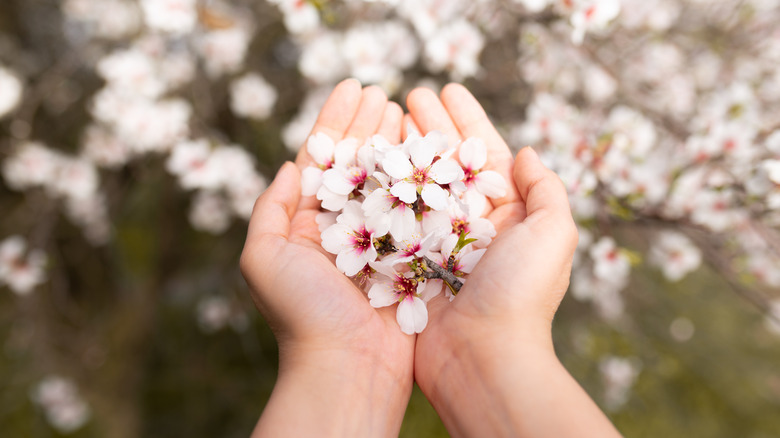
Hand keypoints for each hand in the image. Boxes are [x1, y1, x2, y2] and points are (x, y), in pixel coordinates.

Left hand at [240, 79, 413, 436]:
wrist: (347, 366)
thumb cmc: (300, 314)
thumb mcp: (263, 257)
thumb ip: (270, 208)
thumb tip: (288, 165)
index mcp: (309, 222)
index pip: (324, 159)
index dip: (336, 121)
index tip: (352, 88)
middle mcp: (345, 226)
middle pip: (359, 162)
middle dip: (369, 124)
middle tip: (382, 92)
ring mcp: (380, 239)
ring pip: (390, 179)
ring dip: (396, 142)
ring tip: (405, 108)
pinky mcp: (411, 254)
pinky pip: (418, 209)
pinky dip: (423, 177)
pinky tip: (429, 148)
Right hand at [407, 84, 618, 436]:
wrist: (482, 357)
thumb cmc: (520, 295)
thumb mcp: (553, 234)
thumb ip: (546, 189)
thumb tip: (525, 152)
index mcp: (509, 215)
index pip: (486, 153)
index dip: (467, 119)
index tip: (447, 89)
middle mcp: (473, 225)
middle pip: (448, 163)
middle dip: (430, 127)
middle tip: (409, 96)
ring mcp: (439, 243)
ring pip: (419, 185)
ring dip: (404, 150)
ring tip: (385, 118)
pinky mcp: (410, 263)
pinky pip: (394, 218)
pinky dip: (383, 190)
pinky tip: (369, 164)